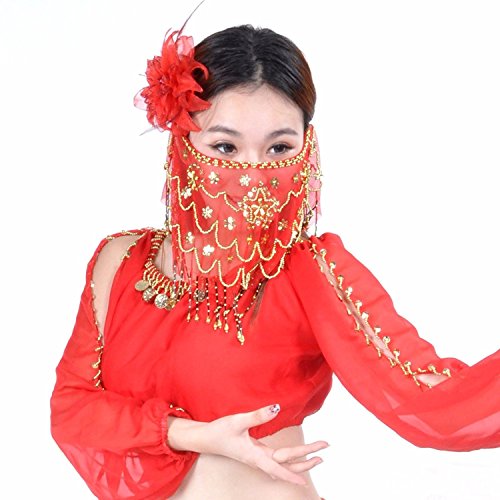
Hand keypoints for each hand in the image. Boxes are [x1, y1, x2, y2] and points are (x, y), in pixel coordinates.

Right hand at [191, 403, 328, 485]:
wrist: (204, 438)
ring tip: (315, 456)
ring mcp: (256, 457)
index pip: (279, 467)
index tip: (307, 481)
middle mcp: (258, 459)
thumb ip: (257, 415)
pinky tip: (290, 463)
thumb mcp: (237, 421)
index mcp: (255, 456)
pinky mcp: (254, 453)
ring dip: (299, 461)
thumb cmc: (219, 431)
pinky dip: (287, 462)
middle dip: (305, 461)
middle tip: (323, 453)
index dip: (293, 474)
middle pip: (286, 465)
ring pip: (282, 463)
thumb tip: (276, 408)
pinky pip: (275, 461)